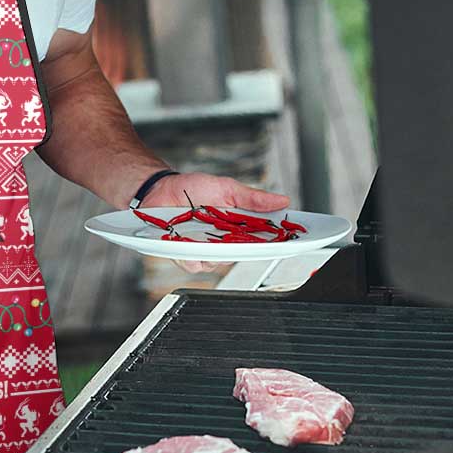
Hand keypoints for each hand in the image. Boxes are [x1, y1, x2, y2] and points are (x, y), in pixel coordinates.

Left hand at [143, 173, 290, 273]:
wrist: (160, 189)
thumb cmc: (192, 189)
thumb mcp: (226, 188)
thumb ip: (252, 198)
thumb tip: (282, 200)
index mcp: (237, 227)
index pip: (263, 239)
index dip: (278, 242)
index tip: (292, 240)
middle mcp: (223, 242)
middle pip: (243, 255)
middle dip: (247, 249)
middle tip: (248, 238)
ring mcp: (204, 250)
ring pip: (218, 263)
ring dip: (215, 251)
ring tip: (210, 236)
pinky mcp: (184, 255)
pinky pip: (193, 264)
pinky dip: (192, 255)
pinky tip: (189, 244)